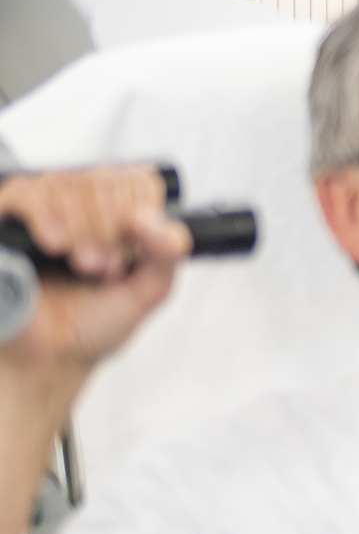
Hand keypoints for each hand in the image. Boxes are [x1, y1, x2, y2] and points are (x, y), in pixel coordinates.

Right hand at [0, 166, 188, 381]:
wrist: (53, 354)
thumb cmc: (96, 320)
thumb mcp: (149, 289)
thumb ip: (168, 254)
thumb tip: (154, 219)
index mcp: (119, 212)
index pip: (137, 179)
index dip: (141, 217)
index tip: (132, 254)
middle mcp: (81, 201)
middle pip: (103, 179)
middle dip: (112, 230)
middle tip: (104, 268)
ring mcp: (44, 206)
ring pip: (68, 184)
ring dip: (83, 231)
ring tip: (83, 267)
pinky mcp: (9, 217)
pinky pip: (27, 192)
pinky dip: (45, 217)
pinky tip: (55, 246)